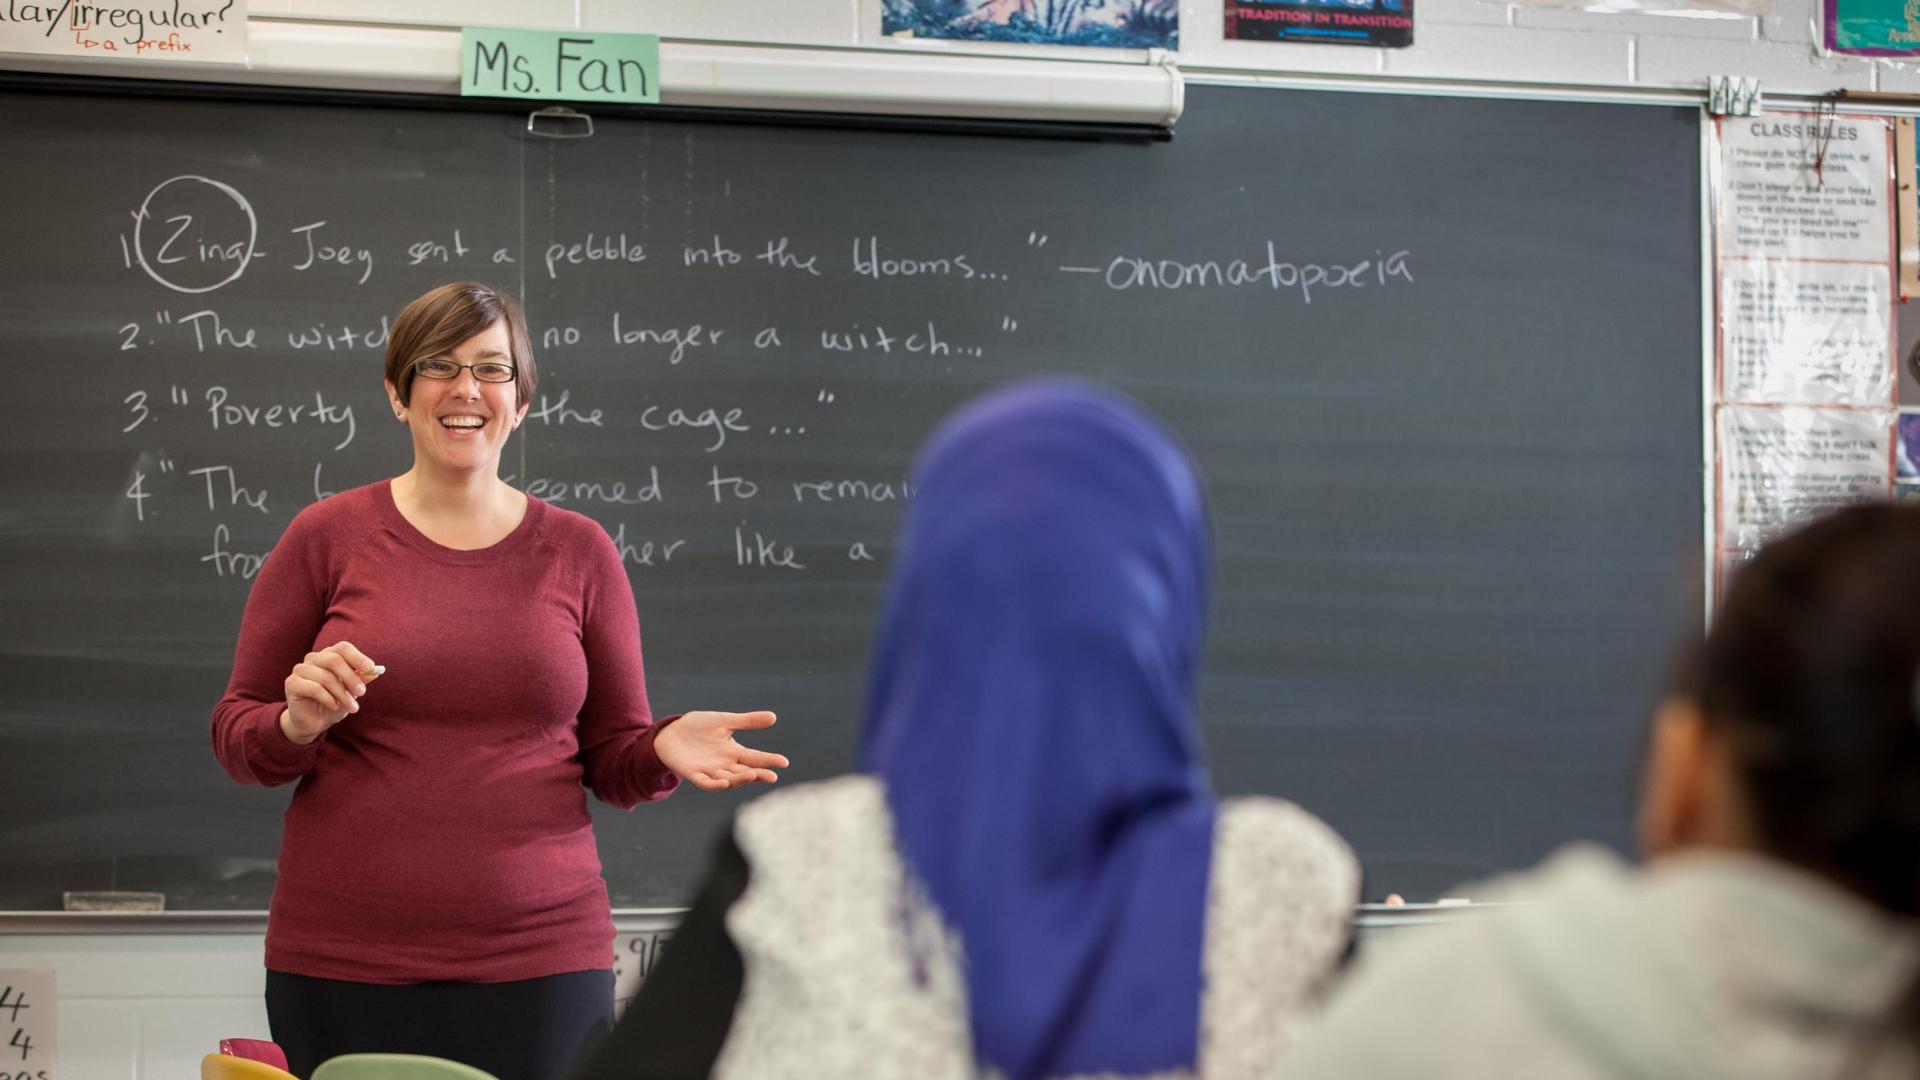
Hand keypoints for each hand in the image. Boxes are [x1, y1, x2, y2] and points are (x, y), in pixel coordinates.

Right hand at [282, 641, 380, 745]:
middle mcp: (313, 658)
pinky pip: (314, 688)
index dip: (357, 657)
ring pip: (325, 677)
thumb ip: (361, 679)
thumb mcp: (351, 691)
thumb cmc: (334, 702)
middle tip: (362, 692)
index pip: (343, 648)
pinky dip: (328, 698)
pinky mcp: (292, 683)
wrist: (314, 722)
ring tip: (352, 707)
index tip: (371, 668)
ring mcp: (300, 669)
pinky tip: (335, 706)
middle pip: (334, 660)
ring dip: (342, 694)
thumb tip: (376, 670)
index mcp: (329, 655)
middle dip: (351, 677)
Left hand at [655, 710, 787, 790]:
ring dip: (740, 779)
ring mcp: (710, 771)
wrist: (670, 733)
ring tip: (752, 775)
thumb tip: (773, 717)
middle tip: (772, 776)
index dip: (768, 760)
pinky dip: (715, 784)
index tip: (784, 762)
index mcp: (734, 752)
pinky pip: (706, 783)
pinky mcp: (693, 774)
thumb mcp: (724, 721)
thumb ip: (747, 721)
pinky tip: (724, 782)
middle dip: (759, 774)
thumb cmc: (698, 727)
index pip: (755, 758)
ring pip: (729, 779)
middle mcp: (725, 764)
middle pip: (745, 772)